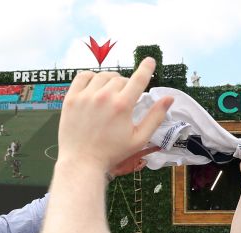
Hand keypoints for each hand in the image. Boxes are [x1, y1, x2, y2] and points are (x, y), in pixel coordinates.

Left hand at [58, 58, 171, 174]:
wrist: (81, 162)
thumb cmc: (111, 153)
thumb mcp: (139, 139)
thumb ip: (155, 117)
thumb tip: (169, 98)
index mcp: (122, 106)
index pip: (139, 78)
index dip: (146, 68)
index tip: (150, 61)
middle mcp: (103, 97)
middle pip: (120, 79)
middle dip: (125, 86)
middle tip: (123, 98)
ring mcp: (85, 97)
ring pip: (102, 76)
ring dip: (109, 81)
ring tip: (110, 93)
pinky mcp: (71, 99)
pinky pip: (82, 77)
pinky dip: (90, 77)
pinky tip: (94, 85)